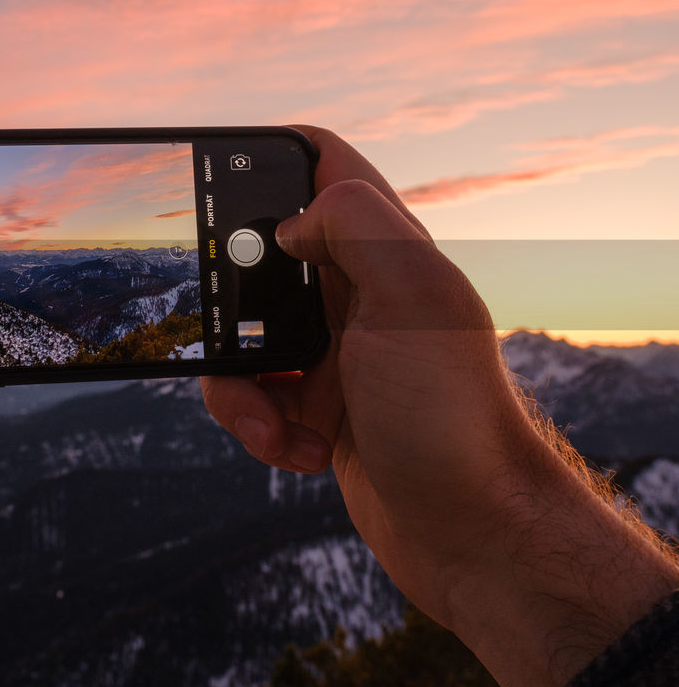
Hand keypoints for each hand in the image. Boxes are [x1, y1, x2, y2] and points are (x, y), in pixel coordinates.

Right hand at [202, 126, 678, 686]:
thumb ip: (356, 225)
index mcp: (383, 251)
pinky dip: (257, 426)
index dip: (272, 154)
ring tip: (275, 424)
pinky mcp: (313, 408)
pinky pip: (251, 397)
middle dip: (223, 298)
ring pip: (240, 336)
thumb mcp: (413, 296)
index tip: (216, 173)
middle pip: (256, 258)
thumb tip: (290, 222)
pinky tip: (298, 452)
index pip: (324, 165)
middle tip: (228, 330)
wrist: (469, 532)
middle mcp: (356, 294)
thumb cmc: (449, 416)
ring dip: (237, 383)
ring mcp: (332, 352)